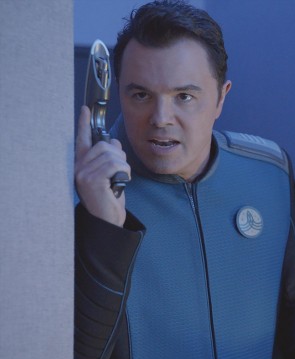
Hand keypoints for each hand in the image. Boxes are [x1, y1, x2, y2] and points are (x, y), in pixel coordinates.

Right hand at [74, 105, 129, 226]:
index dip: (84, 123)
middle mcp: (78, 167)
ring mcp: (83, 173)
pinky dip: (123, 172)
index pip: (82, 139)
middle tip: (120, 172)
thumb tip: (114, 142)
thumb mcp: (111, 174)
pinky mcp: (91, 180)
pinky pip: (115, 165)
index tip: (86, 109)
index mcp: (82, 164)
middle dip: (119, 156)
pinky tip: (119, 183)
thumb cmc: (109, 197)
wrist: (106, 219)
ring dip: (123, 166)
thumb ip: (110, 157)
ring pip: (112, 155)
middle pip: (105, 146)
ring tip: (118, 180)